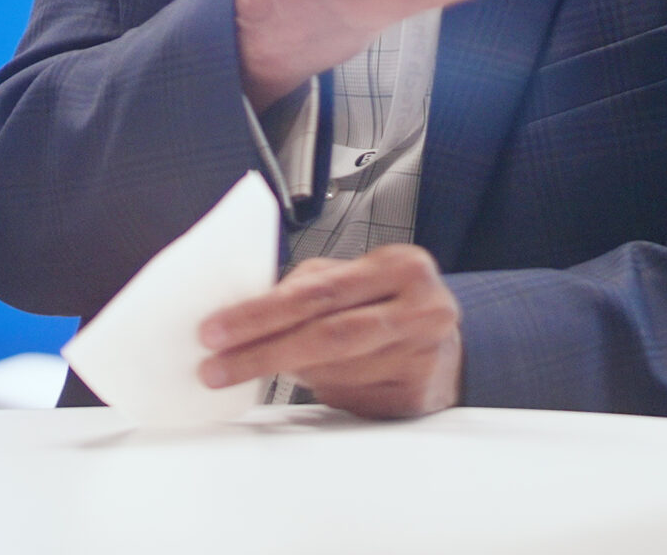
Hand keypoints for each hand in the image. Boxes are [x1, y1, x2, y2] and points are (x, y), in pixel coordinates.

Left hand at [197, 244, 462, 418]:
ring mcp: (423, 356)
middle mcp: (421, 309)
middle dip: (262, 354)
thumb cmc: (392, 305)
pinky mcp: (417, 396)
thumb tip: (246, 311)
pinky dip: (322, 390)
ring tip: (270, 365)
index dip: (262, 313)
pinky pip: (349, 400)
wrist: (451, 345)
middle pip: (326, 336)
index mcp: (402, 267)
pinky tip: (316, 378)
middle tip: (216, 367)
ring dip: (292, 373)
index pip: (320, 291)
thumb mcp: (359, 277)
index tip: (217, 330)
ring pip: (333, 374)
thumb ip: (309, 285)